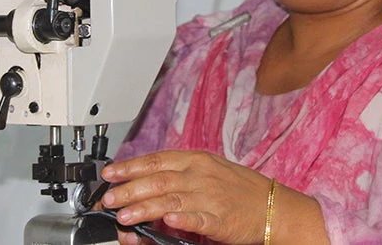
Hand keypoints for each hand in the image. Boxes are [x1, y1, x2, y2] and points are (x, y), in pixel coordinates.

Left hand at [100, 150, 273, 243]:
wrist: (273, 206)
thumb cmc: (241, 189)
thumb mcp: (209, 172)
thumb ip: (180, 176)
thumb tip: (148, 182)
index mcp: (196, 160)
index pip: (156, 160)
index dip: (130, 167)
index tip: (110, 174)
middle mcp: (201, 175)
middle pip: (157, 180)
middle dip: (128, 190)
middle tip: (108, 199)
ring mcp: (210, 196)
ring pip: (169, 199)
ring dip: (143, 207)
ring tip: (123, 215)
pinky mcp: (219, 219)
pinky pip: (196, 218)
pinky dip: (180, 218)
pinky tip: (165, 221)